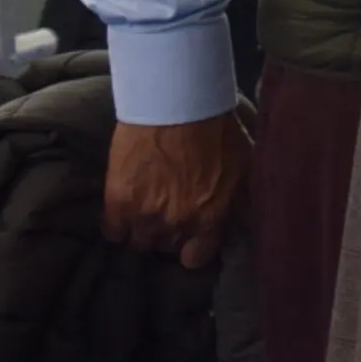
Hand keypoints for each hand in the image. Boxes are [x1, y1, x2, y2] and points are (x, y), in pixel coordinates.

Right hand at [104, 114, 250, 270]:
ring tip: (146, 211)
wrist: (178, 104)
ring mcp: (146, 215)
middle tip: (168, 214)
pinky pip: (112, 231)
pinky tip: (122, 211)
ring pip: (140, 242)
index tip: (189, 244)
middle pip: (167, 247)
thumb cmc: (217, 130)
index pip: (198, 257)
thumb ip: (243, 202)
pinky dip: (116, 225)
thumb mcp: (244, 168)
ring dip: (143, 230)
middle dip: (169, 234)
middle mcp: (179, 224)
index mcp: (212, 218)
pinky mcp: (118, 202)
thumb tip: (248, 224)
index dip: (193, 250)